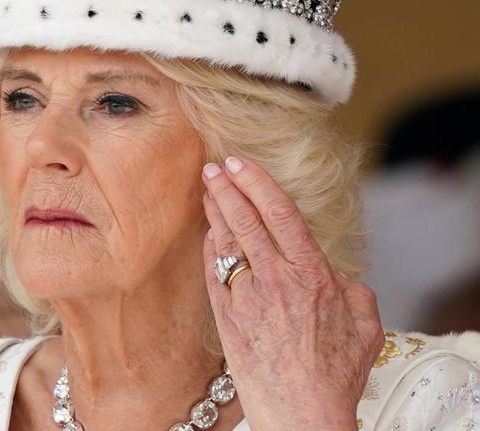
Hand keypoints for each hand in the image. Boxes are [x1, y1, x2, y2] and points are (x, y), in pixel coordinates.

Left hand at [201, 156, 383, 430]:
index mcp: (311, 273)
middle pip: (245, 219)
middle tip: (213, 166)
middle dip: (226, 188)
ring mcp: (247, 297)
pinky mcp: (226, 317)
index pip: (280, 213)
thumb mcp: (364, 323)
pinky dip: (209, 249)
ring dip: (214, 211)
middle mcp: (276, 278)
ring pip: (226, 242)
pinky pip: (213, 273)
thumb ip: (349, 286)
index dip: (257, 182)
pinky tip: (207, 232)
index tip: (240, 163)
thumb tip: (332, 271)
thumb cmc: (335, 372)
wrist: (301, 414)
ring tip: (206, 189)